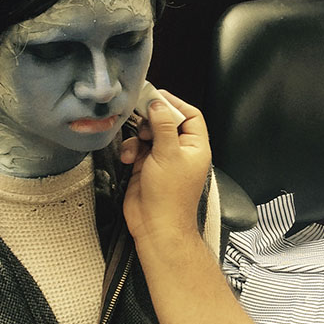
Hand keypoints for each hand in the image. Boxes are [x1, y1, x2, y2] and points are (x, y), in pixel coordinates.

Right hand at [121, 91, 210, 251]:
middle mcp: (180, 151)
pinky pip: (137, 149)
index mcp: (195, 146)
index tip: (156, 97)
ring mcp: (162, 159)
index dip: (174, 104)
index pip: (190, 115)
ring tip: (136, 147)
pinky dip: (130, 150)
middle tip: (140, 118)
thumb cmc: (169, 196)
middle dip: (151, 120)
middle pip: (166, 122)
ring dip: (138, 137)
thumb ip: (163, 125)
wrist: (156, 226)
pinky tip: (128, 159)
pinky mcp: (145, 167)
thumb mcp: (168, 154)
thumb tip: (158, 104)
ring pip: (148, 135)